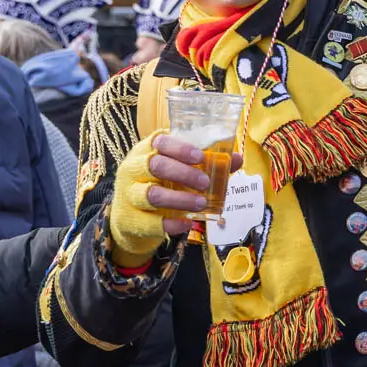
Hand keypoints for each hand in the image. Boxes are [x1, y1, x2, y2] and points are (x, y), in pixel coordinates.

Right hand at [106, 133, 210, 263]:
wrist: (130, 218)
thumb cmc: (160, 185)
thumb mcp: (178, 171)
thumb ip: (206, 164)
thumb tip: (236, 158)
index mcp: (146, 151)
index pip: (159, 142)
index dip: (179, 148)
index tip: (200, 157)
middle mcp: (133, 170)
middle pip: (155, 165)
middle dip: (183, 173)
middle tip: (205, 182)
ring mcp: (129, 195)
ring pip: (152, 194)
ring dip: (179, 199)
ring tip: (201, 203)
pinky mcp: (131, 219)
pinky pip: (151, 222)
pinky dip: (171, 224)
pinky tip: (187, 224)